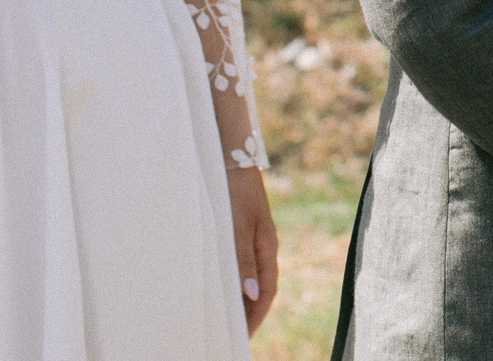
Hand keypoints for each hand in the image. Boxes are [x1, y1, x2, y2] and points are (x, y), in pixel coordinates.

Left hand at [228, 164, 278, 334]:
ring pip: (252, 275)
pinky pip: (244, 262)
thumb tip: (252, 295)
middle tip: (235, 333)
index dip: (256, 315)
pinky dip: (237, 279)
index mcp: (267, 246)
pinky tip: (225, 285)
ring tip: (228, 316)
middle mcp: (264, 244)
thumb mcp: (237, 226)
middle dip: (250, 311)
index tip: (243, 335)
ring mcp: (255, 237)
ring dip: (242, 296)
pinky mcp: (244, 229)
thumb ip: (243, 261)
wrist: (233, 156)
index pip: (267, 290)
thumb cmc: (234, 191)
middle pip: (262, 286)